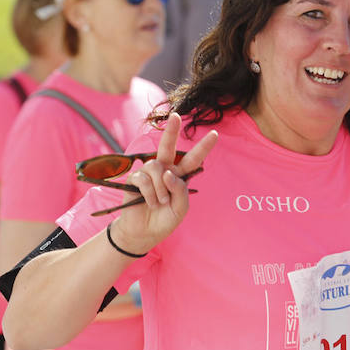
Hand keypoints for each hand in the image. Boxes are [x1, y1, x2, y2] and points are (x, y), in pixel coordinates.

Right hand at [113, 113, 217, 254]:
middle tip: (175, 116)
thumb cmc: (164, 220)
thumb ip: (180, 190)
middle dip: (171, 131)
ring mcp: (149, 173)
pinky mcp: (135, 179)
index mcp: (179, 176)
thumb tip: (168, 172)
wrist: (144, 233)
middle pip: (168, 147)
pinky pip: (144, 178)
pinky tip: (149, 202)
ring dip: (160, 187)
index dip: (204, 147)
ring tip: (159, 201)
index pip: (193, 159)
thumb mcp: (181, 209)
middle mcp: (165, 170)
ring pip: (156, 166)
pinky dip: (149, 192)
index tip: (215, 133)